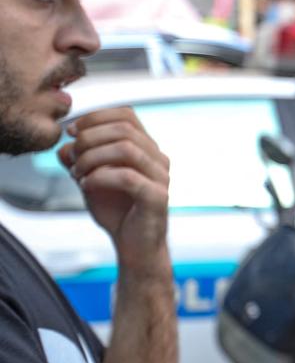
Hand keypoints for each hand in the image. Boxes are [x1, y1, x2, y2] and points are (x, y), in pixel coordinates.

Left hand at [58, 108, 170, 270]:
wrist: (135, 247)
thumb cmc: (117, 211)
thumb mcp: (91, 180)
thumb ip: (79, 160)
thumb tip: (65, 145)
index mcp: (146, 148)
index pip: (126, 114)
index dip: (96, 117)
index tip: (71, 132)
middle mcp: (158, 158)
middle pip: (124, 129)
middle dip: (89, 138)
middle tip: (72, 158)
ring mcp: (161, 177)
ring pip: (126, 149)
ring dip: (92, 158)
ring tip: (77, 174)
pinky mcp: (157, 197)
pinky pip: (127, 177)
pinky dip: (100, 177)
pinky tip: (87, 186)